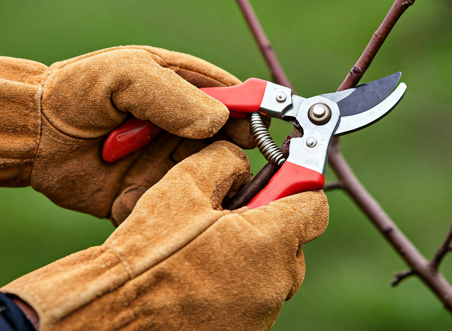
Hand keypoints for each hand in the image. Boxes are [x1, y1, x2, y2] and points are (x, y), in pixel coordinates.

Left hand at [0, 46, 255, 223]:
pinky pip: (176, 203)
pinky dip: (177, 206)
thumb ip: (173, 94)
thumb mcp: (127, 75)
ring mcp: (168, 159)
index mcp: (184, 88)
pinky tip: (162, 202)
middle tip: (230, 163)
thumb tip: (218, 120)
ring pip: (208, 174)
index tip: (258, 128)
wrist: (36, 136)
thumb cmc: (79, 91)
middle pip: (228, 139)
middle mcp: (182, 125)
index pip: (232, 97)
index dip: (250, 111)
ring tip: (184, 180)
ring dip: (204, 180)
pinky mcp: (151, 191)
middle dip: (234, 151)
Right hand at [2, 141, 327, 330]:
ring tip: (214, 241)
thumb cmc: (149, 249)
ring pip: (275, 267)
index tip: (285, 175)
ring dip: (256, 249)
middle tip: (234, 210)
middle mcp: (275, 282)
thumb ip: (227, 159)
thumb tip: (244, 163)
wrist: (114, 309)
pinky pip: (256, 291)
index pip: (315, 205)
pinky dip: (242, 276)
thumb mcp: (187, 182)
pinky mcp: (244, 330)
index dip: (299, 184)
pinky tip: (206, 269)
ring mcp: (261, 313)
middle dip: (272, 218)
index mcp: (269, 242)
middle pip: (294, 238)